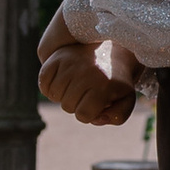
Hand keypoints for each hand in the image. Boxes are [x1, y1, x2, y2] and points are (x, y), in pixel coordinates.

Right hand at [37, 6, 136, 126]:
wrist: (113, 50)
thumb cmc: (117, 80)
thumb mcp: (126, 100)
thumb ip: (117, 116)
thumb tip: (97, 118)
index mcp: (104, 86)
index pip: (82, 115)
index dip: (88, 114)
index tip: (96, 103)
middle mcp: (86, 73)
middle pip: (67, 106)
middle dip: (76, 104)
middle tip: (87, 92)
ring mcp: (71, 63)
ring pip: (53, 95)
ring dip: (63, 95)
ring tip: (76, 86)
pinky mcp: (59, 56)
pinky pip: (43, 80)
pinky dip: (49, 85)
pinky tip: (62, 81)